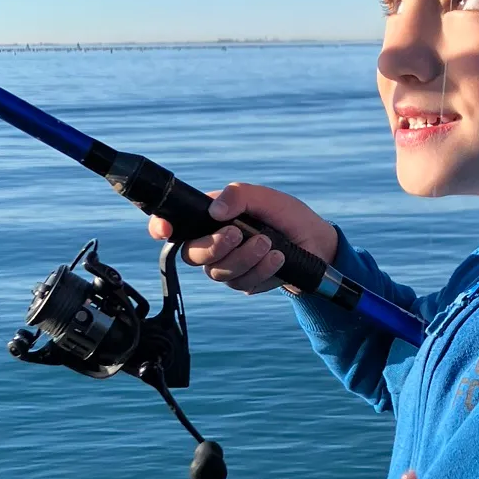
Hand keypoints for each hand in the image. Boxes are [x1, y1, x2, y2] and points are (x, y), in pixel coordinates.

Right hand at [146, 182, 338, 294]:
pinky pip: (241, 283)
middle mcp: (213, 242)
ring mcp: (226, 265)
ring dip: (246, 258)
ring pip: (218, 272)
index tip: (166, 231)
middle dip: (215, 246)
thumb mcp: (267, 198)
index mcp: (210, 217)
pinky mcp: (243, 283)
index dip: (161, 228)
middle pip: (192, 254)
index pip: (174, 224)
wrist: (317, 245)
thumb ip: (240, 195)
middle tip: (240, 234)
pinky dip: (261, 270)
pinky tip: (279, 258)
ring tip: (270, 243)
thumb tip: (215, 209)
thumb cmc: (289, 216)